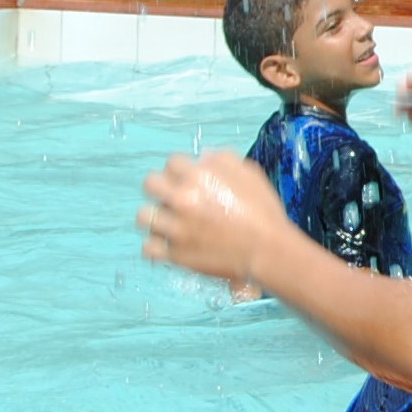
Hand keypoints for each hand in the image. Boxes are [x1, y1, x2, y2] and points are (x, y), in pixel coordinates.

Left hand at [140, 151, 288, 286]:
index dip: (182, 169)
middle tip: (174, 197)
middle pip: (150, 184)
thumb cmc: (263, 211)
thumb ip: (224, 160)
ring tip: (169, 222)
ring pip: (144, 216)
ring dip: (155, 217)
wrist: (267, 250)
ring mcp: (175, 228)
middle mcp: (182, 200)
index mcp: (199, 177)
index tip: (188, 178)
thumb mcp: (251, 175)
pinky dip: (156, 246)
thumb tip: (203, 157)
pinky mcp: (175, 253)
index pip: (172, 162)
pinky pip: (148, 247)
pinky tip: (169, 243)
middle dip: (161, 187)